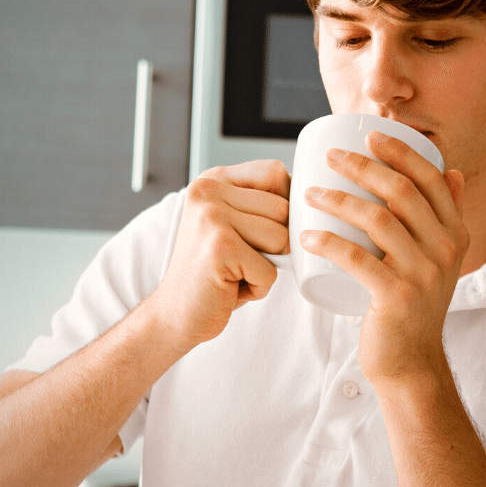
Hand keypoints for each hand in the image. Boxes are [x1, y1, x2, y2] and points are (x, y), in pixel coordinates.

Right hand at [148, 160, 290, 352]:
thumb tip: (311, 199)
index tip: (261, 228)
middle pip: (284, 209)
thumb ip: (261, 202)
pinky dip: (258, 287)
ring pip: (282, 239)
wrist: (174, 313)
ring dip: (268, 266)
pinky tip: (230, 287)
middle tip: (240, 258)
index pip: (275, 172)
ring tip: (235, 271)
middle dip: (275, 244)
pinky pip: (271, 270)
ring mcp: (212, 216)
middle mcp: (208, 191)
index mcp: (213, 179)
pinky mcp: (220, 246)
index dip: (284, 204)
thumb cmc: (214, 271)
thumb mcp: (234, 223)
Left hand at [299, 131, 467, 383]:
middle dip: (363, 166)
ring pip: (378, 220)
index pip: (432, 180)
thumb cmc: (413, 304)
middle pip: (403, 192)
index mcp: (456, 234)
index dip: (401, 152)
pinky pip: (357, 260)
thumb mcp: (439, 258)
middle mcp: (446, 251)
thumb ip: (446, 217)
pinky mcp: (397, 298)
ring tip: (310, 194)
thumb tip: (449, 170)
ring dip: (338, 199)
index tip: (369, 136)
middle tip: (331, 158)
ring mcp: (423, 275)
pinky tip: (307, 234)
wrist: (411, 361)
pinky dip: (328, 242)